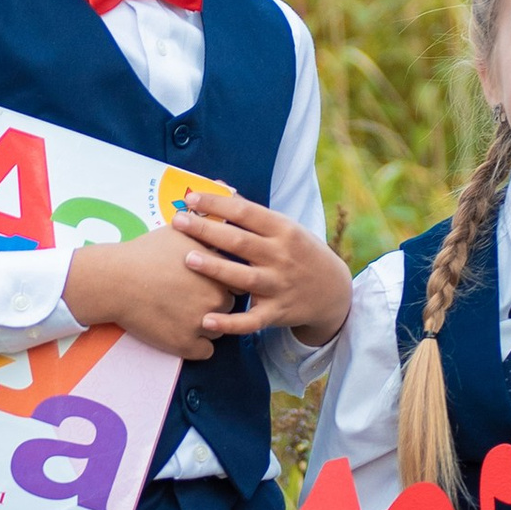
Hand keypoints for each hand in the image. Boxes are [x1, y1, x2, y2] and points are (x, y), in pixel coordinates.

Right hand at [62, 224, 238, 362]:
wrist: (115, 280)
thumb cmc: (147, 251)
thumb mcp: (182, 228)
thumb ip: (212, 215)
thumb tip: (230, 189)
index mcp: (220, 270)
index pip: (240, 279)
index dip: (224, 277)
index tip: (207, 275)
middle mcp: (216, 298)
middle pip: (231, 305)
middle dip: (217, 301)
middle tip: (192, 294)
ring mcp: (202, 324)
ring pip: (221, 329)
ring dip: (209, 324)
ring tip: (184, 311)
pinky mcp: (186, 345)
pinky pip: (205, 351)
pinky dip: (196, 344)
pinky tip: (182, 330)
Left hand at [172, 190, 353, 343]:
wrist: (332, 290)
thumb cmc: (298, 252)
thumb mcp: (284, 227)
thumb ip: (250, 211)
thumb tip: (218, 186)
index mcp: (283, 229)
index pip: (246, 212)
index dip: (218, 204)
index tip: (191, 198)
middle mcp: (281, 256)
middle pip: (240, 242)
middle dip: (207, 230)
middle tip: (178, 222)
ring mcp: (279, 285)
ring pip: (244, 277)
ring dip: (216, 268)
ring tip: (188, 259)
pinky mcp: (277, 313)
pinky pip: (251, 320)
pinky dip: (230, 323)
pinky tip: (207, 321)